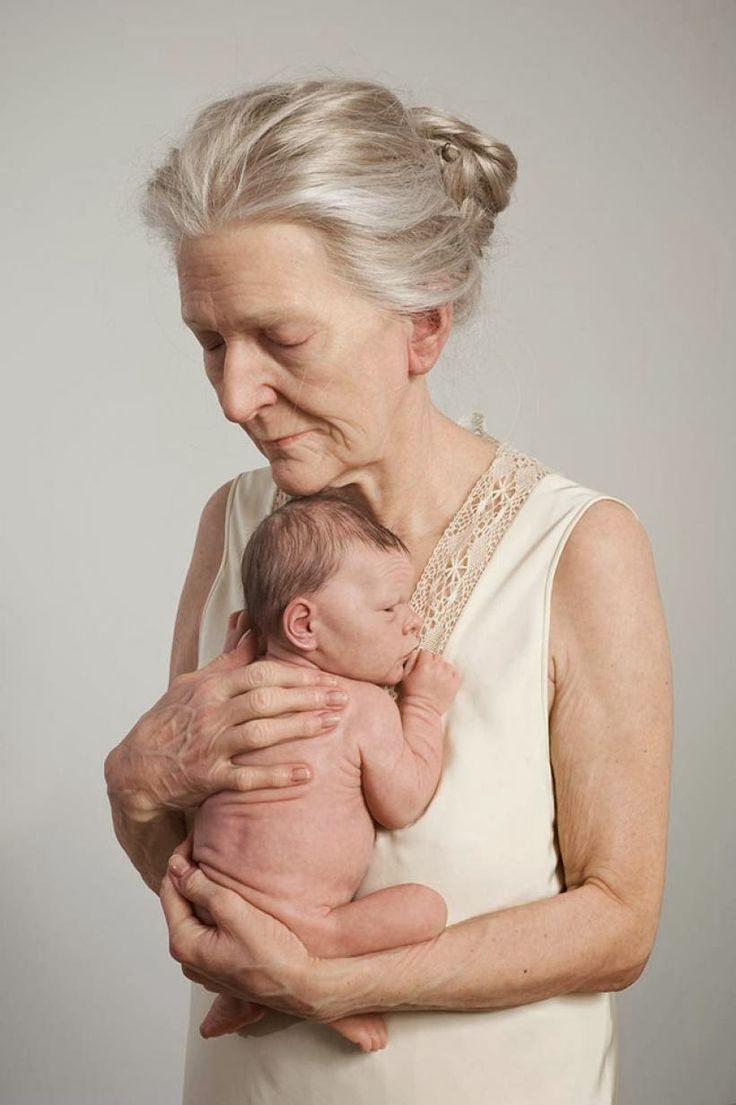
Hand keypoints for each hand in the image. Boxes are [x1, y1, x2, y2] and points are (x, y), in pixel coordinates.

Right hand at [104, 610, 347, 822]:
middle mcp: (211, 713)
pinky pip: (248, 777)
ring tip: (333, 724)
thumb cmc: (169, 721)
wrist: (135, 767)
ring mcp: (210, 745)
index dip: (296, 674)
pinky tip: (307, 774)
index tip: (326, 676)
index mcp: (211, 686)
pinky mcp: (209, 777)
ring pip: (261, 733)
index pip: (260, 672)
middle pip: (267, 699)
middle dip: (308, 696)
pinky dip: (278, 775)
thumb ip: (228, 658)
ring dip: (300, 727)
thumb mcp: (193, 683)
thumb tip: (251, 627)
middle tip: (343, 696)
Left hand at [160, 833, 328, 1022]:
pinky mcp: (221, 965)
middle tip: (205, 849)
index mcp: (185, 944)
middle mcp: (189, 957)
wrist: (300, 985)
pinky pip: (209, 929)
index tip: (194, 840)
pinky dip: (214, 910)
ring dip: (202, 892)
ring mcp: (205, 964)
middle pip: (180, 904)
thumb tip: (177, 868)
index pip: (170, 890)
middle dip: (189, 875)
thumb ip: (202, 888)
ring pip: (195, 916)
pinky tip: (230, 898)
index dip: (180, 861)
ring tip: (218, 869)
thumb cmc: (273, 955)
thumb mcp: (235, 912)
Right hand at [400, 649, 461, 713]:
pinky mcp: (455, 685)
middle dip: (432, 662)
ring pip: (447, 664)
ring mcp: (448, 677)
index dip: (422, 658)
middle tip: (428, 672)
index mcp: (424, 666)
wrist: (421, 712)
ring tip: (436, 677)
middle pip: (437, 656)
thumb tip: (416, 652)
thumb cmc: (410, 695)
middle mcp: (438, 669)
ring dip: (442, 668)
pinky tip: (444, 680)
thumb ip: (410, 660)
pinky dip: (451, 675)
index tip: (421, 664)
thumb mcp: (404, 676)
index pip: (426, 652)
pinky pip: (456, 673)